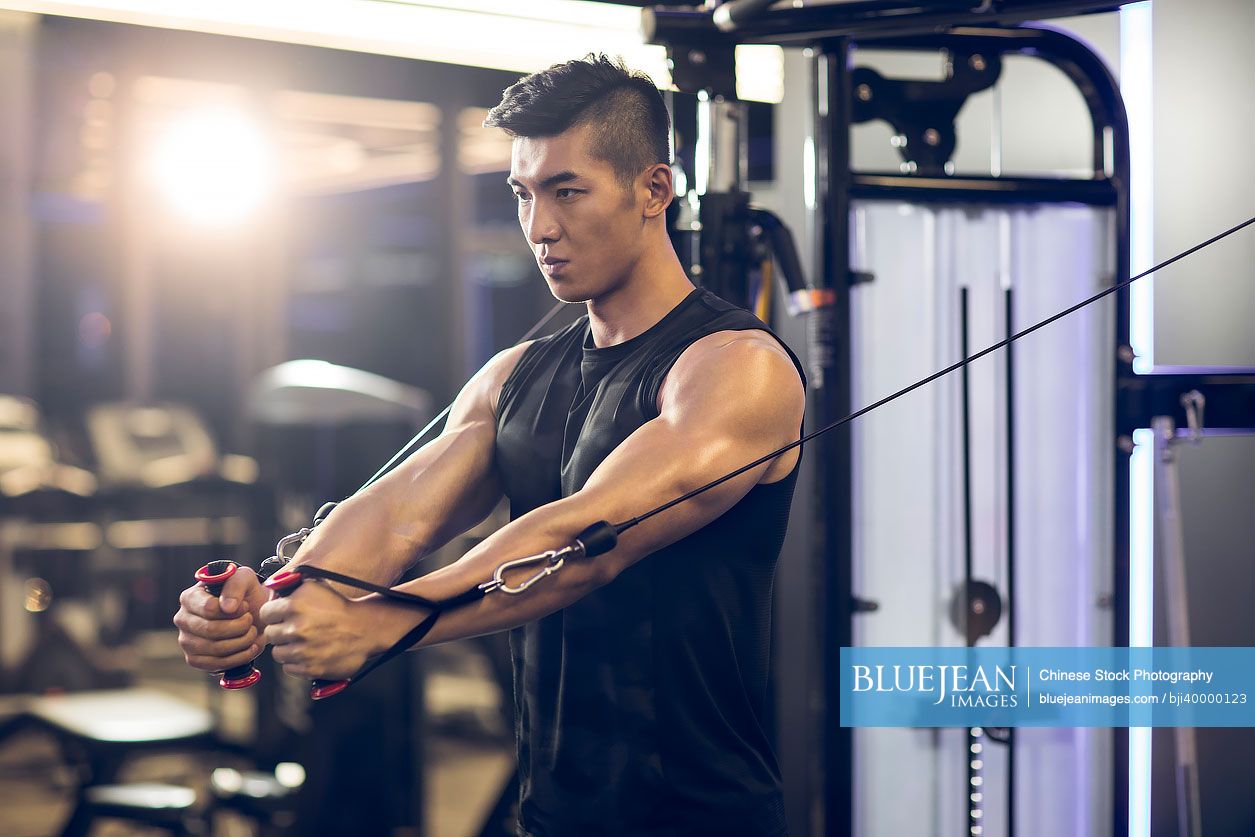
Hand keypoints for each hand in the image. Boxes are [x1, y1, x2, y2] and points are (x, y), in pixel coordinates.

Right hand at [173, 565, 268, 671]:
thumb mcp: (244, 579)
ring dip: (242, 642)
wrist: (252, 612)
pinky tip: (250, 647)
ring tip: (253, 632)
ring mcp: (187, 641)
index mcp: (190, 597)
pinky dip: (239, 658)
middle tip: (251, 621)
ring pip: (215, 649)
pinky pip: (216, 665)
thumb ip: (235, 586)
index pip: (208, 608)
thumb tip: (227, 607)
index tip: (245, 606)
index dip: (233, 611)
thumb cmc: (244, 593)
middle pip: (212, 630)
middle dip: (239, 627)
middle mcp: (183, 619)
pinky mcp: (195, 659)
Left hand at [260, 580, 384, 680]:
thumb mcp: (315, 587)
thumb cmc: (339, 607)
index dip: (274, 614)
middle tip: (297, 628)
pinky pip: (289, 667)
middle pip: (270, 634)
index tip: (283, 616)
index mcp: (294, 606)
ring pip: (278, 653)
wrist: (365, 629)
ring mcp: (302, 651)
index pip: (265, 614)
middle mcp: (296, 629)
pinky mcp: (310, 668)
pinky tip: (311, 652)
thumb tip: (271, 589)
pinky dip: (297, 662)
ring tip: (305, 641)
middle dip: (281, 631)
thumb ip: (289, 587)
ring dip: (288, 648)